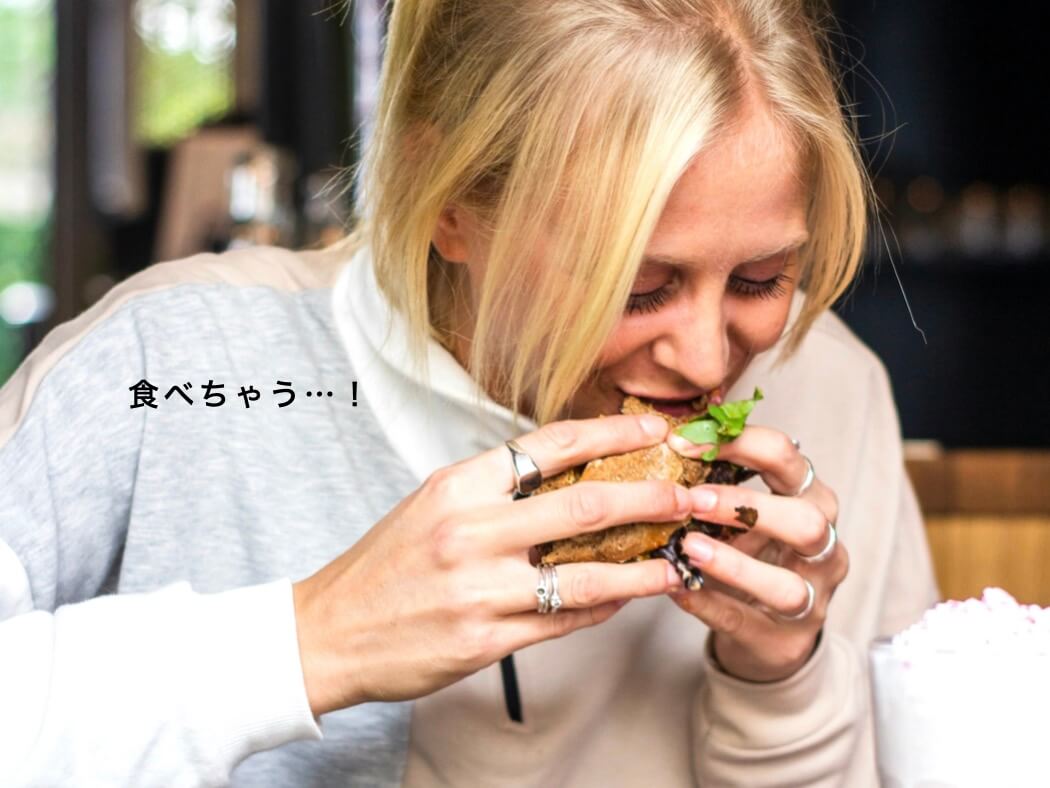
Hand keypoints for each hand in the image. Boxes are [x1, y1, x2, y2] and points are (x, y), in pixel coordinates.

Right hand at [292, 412, 696, 715]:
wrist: (328, 631)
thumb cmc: (384, 565)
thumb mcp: (432, 506)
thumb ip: (495, 490)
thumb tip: (569, 476)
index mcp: (459, 485)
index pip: (551, 444)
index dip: (613, 432)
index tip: (654, 428)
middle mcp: (471, 530)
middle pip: (586, 505)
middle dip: (651, 497)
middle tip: (689, 495)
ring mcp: (479, 588)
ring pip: (588, 574)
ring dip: (643, 567)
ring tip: (676, 562)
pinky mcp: (484, 640)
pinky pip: (563, 621)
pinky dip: (602, 608)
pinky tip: (624, 598)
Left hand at [666, 427, 847, 682]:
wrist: (766, 632)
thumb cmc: (751, 555)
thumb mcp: (742, 515)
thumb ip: (716, 482)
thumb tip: (665, 440)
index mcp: (812, 500)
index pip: (788, 458)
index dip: (739, 443)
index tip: (684, 443)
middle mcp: (823, 549)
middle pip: (806, 522)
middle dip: (747, 507)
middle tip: (693, 500)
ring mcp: (811, 600)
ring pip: (786, 585)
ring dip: (733, 564)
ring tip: (687, 546)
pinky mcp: (784, 642)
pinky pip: (745, 622)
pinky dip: (708, 603)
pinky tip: (677, 587)